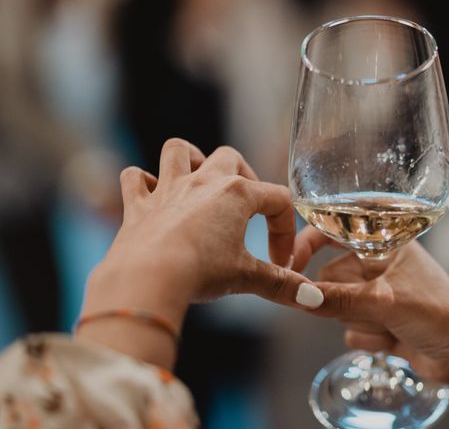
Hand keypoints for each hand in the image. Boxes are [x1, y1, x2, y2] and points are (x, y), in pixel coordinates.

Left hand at [78, 139, 320, 367]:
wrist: (148, 278)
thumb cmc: (201, 271)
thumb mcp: (247, 277)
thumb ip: (282, 285)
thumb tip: (314, 299)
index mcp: (237, 194)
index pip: (277, 199)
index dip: (285, 231)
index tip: (280, 260)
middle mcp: (203, 182)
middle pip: (230, 158)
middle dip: (243, 176)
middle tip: (246, 206)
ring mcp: (168, 189)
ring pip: (178, 150)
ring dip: (190, 159)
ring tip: (198, 180)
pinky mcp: (138, 205)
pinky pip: (134, 178)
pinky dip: (143, 183)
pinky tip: (152, 197)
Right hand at [294, 229, 448, 428]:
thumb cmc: (438, 313)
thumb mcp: (385, 301)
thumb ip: (338, 298)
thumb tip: (297, 295)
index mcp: (385, 243)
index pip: (336, 229)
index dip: (311, 241)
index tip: (291, 261)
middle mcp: (377, 265)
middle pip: (331, 277)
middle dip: (344, 299)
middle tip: (372, 307)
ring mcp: (375, 294)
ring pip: (337, 306)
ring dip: (360, 323)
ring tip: (391, 325)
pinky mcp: (375, 321)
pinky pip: (348, 330)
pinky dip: (367, 339)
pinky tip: (393, 341)